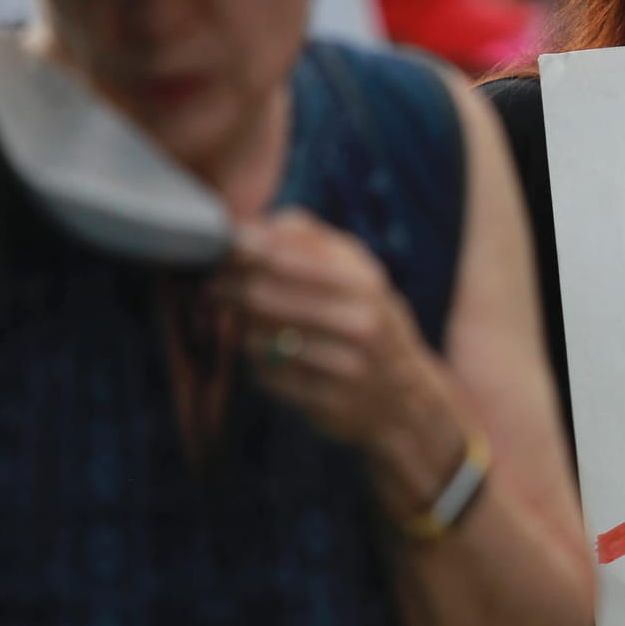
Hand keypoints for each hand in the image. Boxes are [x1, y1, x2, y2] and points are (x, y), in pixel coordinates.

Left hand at [226, 209, 451, 449]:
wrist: (409, 399)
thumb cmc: (375, 324)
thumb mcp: (363, 275)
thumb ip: (315, 241)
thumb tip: (262, 223)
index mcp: (365, 285)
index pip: (284, 257)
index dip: (242, 250)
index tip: (223, 249)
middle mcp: (358, 324)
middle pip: (262, 296)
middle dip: (229, 288)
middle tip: (216, 286)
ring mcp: (344, 367)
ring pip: (258, 339)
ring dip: (241, 328)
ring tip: (246, 321)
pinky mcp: (326, 402)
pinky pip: (265, 376)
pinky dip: (258, 364)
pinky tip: (270, 357)